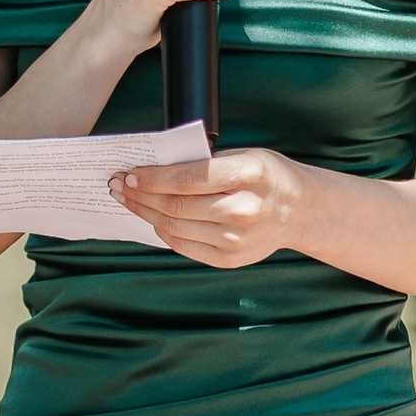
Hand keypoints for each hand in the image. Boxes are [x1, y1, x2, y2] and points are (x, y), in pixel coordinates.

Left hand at [111, 146, 309, 268]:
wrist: (298, 210)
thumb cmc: (265, 176)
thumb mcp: (243, 156)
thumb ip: (204, 163)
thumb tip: (153, 169)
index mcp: (248, 175)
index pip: (186, 179)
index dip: (152, 178)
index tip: (129, 174)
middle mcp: (243, 209)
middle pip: (175, 205)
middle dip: (139, 195)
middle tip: (117, 186)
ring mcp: (236, 239)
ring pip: (174, 227)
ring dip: (145, 213)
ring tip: (128, 201)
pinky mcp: (229, 259)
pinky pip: (183, 246)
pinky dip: (163, 231)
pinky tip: (152, 219)